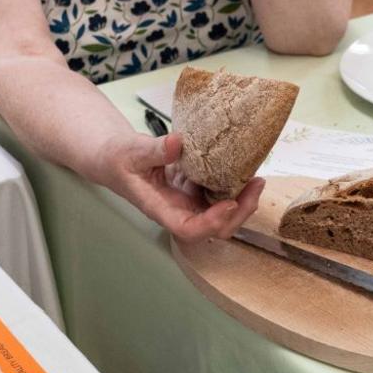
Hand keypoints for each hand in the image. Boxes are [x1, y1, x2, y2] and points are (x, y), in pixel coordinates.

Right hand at [101, 131, 266, 240]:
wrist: (116, 157)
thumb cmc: (119, 159)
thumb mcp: (131, 151)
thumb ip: (153, 150)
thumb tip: (176, 142)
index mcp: (161, 208)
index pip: (188, 229)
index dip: (211, 223)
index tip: (230, 203)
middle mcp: (179, 210)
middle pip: (213, 228)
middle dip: (238, 213)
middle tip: (255, 185)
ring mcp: (188, 200)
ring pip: (221, 213)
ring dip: (242, 201)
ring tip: (257, 179)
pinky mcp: (194, 188)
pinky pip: (219, 193)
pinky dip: (234, 185)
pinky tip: (244, 168)